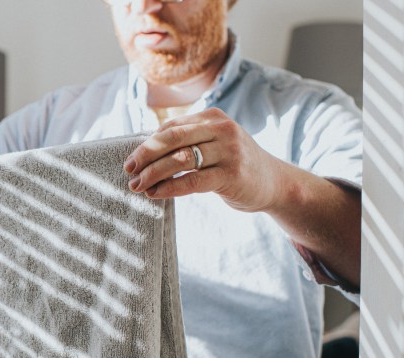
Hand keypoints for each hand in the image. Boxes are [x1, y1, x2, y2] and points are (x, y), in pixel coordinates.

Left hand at [123, 108, 284, 212]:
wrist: (274, 182)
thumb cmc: (234, 164)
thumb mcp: (214, 144)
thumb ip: (188, 141)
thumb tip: (144, 150)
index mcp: (213, 117)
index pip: (171, 128)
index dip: (147, 144)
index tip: (130, 161)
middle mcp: (222, 130)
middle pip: (172, 139)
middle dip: (145, 156)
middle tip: (128, 170)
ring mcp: (229, 151)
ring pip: (180, 160)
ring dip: (153, 174)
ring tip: (137, 186)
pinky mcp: (232, 175)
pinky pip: (192, 181)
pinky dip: (170, 187)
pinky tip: (155, 194)